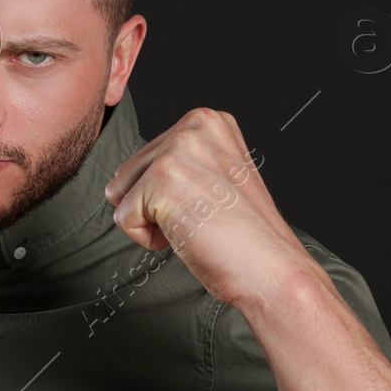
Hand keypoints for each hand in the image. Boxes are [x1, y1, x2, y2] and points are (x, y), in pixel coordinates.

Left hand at [102, 107, 308, 306]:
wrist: (270, 268)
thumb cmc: (242, 235)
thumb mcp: (214, 176)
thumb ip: (180, 163)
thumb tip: (125, 179)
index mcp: (207, 121)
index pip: (146, 158)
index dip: (165, 194)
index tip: (207, 203)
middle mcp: (193, 126)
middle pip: (127, 172)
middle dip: (153, 205)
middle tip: (201, 217)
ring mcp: (177, 149)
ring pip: (120, 193)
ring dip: (149, 220)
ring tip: (194, 223)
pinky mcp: (162, 178)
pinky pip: (122, 218)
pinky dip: (146, 238)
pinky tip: (188, 234)